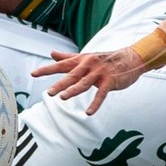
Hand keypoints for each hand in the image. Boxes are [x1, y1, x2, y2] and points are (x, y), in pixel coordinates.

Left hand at [31, 46, 148, 114]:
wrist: (131, 58)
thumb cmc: (106, 59)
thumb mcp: (86, 56)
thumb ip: (68, 57)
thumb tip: (52, 53)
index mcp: (81, 60)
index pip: (61, 65)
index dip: (47, 69)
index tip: (34, 74)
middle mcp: (89, 65)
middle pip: (71, 75)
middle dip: (60, 84)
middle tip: (49, 93)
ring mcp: (100, 73)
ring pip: (84, 83)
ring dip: (73, 91)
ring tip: (63, 98)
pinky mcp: (110, 81)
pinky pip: (101, 94)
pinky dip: (95, 104)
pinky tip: (88, 112)